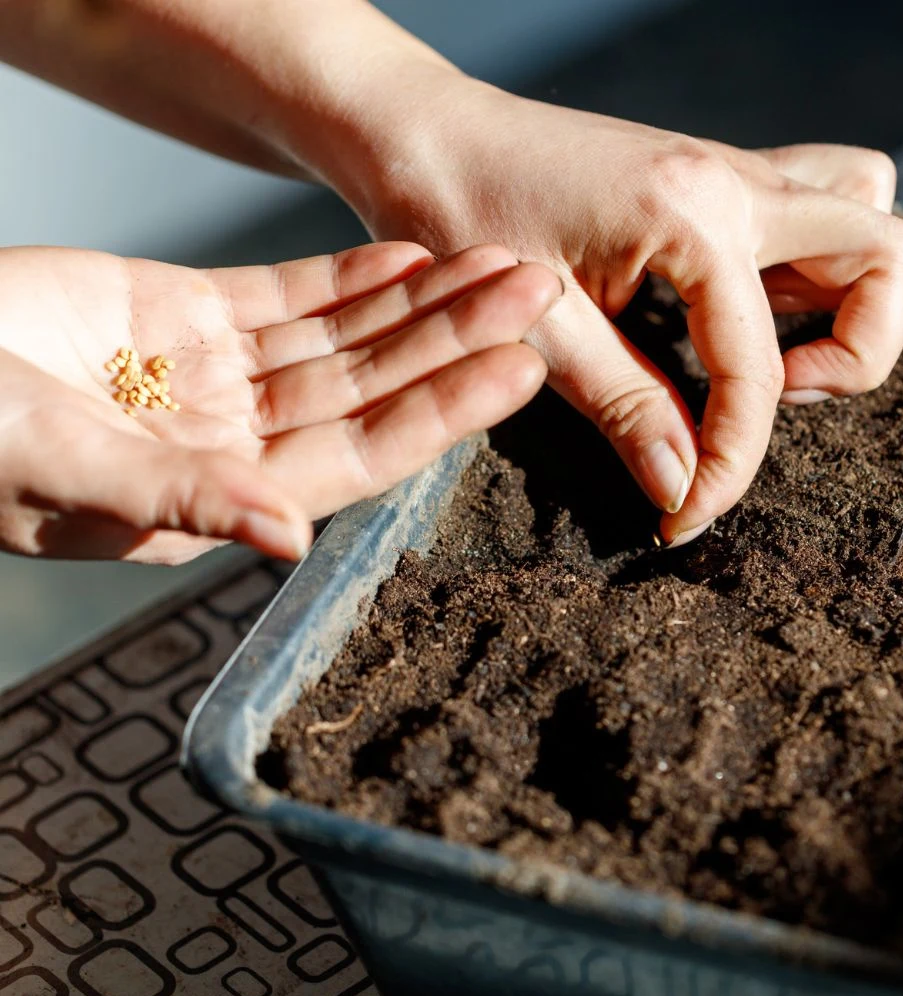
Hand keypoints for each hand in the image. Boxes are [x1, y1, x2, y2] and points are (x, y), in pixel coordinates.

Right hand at [0, 242, 559, 562]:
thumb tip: (286, 538)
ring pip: (344, 340)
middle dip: (459, 342)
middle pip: (374, 389)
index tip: (523, 368)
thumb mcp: (64, 472)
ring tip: (500, 263)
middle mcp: (234, 442)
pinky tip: (411, 255)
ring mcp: (215, 378)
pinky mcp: (183, 316)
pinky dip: (346, 277)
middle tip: (543, 293)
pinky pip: (286, 299)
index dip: (445, 412)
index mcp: (218, 497)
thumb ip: (180, 500)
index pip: (361, 454)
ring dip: (424, 304)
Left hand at [338, 82, 902, 544]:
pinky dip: (815, 262)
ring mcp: (734, 168)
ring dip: (851, 294)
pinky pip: (820, 200)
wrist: (421, 132)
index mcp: (692, 216)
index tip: (689, 514)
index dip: (735, 461)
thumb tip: (685, 488)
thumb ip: (627, 407)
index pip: (758, 368)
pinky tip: (745, 311)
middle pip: (886, 254)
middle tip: (771, 400)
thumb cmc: (459, 213)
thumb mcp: (538, 329)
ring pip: (866, 211)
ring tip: (772, 351)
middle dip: (857, 353)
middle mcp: (734, 179)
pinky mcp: (718, 174)